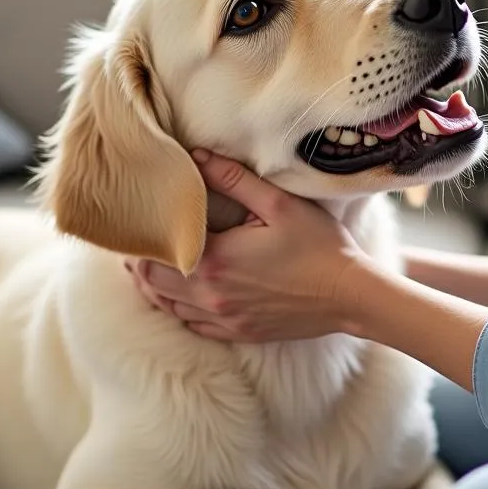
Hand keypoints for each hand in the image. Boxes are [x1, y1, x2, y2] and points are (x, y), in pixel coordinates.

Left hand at [124, 149, 373, 342]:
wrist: (350, 295)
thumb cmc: (318, 246)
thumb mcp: (278, 204)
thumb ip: (234, 179)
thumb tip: (197, 155)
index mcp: (215, 261)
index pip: (154, 253)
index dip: (140, 239)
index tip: (137, 222)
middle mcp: (210, 296)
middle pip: (152, 283)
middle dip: (141, 262)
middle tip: (140, 240)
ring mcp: (223, 320)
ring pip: (168, 307)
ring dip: (155, 286)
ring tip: (153, 265)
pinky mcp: (238, 333)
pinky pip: (192, 326)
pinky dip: (179, 309)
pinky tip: (183, 295)